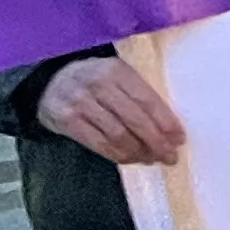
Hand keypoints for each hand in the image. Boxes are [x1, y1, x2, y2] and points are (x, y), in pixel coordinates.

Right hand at [36, 55, 185, 167]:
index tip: (179, 138)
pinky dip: (119, 155)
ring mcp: (81, 103)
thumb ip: (137, 93)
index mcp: (117, 70)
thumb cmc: (93, 80)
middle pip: (134, 119)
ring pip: (118, 134)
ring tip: (152, 159)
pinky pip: (99, 144)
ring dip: (139, 152)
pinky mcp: (67, 121)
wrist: (49, 83)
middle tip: (170, 156)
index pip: (147, 99)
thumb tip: (168, 126)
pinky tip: (131, 159)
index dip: (166, 121)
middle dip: (156, 141)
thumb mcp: (115, 76)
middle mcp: (98, 84)